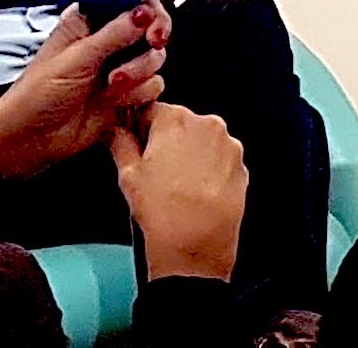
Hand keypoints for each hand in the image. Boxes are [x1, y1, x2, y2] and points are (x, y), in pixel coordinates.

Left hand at [0, 0, 170, 178]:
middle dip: (152, 38)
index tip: (151, 20)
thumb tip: (143, 12)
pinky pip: (154, 85)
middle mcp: (108, 42)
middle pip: (151, 26)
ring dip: (139, 71)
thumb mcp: (75, 58)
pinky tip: (115, 100)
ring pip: (155, 57)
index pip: (129, 1)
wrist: (31, 140)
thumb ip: (114, 34)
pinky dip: (139, 93)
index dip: (147, 8)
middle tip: (151, 43)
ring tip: (112, 84)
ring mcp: (120, 67)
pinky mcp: (128, 93)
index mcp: (89, 23)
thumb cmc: (36, 96)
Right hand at [109, 103, 246, 281]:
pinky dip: (208, 170)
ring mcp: (229, 146)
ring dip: (190, 156)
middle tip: (154, 171)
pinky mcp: (242, 166)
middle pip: (180, 124)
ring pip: (202, 142)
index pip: (152, 110)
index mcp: (176, 120)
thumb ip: (120, 144)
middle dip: (167, 142)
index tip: (136, 143)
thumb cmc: (162, 212)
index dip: (140, 128)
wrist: (196, 246)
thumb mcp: (128, 175)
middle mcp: (208, 125)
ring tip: (175, 186)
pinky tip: (195, 192)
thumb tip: (115, 132)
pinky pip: (220, 160)